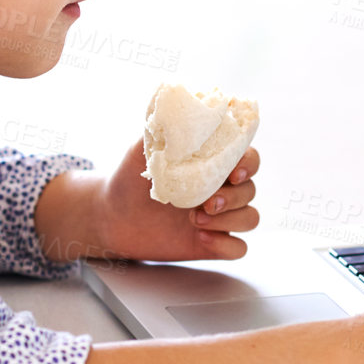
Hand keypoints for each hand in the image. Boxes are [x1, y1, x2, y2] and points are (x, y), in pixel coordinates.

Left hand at [92, 138, 260, 261]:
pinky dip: (225, 245)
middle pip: (251, 190)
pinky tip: (201, 239)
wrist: (112, 216)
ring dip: (230, 221)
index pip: (248, 158)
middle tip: (207, 203)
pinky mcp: (211, 243)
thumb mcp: (142, 151)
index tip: (233, 172)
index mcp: (212, 162)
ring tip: (196, 221)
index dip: (248, 164)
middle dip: (234, 197)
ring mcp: (219, 217)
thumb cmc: (129, 179)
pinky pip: (237, 248)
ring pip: (250, 218)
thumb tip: (176, 114)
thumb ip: (162, 133)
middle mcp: (221, 188)